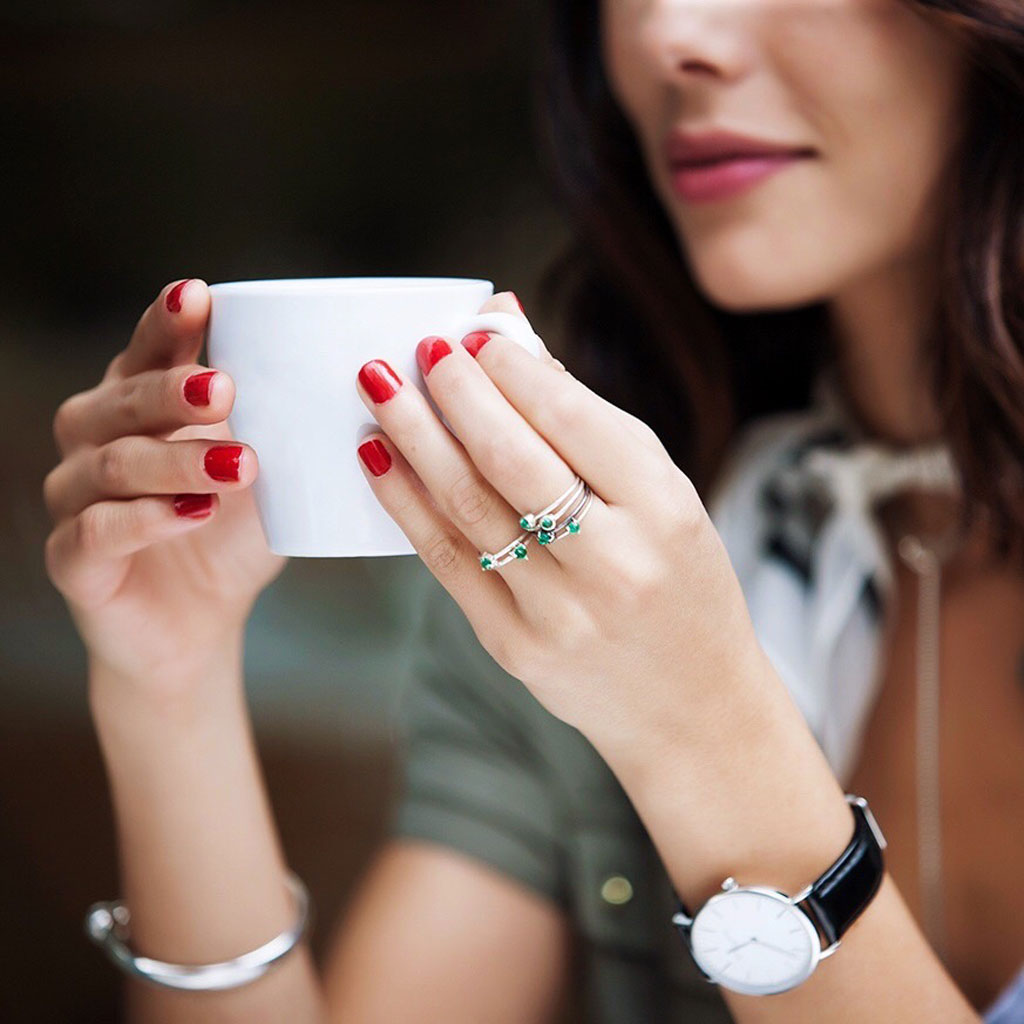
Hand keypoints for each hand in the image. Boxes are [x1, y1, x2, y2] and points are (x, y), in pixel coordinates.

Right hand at [43, 279, 285, 692]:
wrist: (197, 622)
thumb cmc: (230, 536)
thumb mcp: (266, 476)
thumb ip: (282, 431)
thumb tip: (358, 383)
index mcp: (139, 408)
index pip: (145, 353)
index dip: (166, 324)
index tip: (200, 296)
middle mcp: (95, 442)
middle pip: (122, 403)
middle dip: (173, 392)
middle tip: (225, 389)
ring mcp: (75, 500)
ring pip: (112, 466)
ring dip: (176, 462)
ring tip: (238, 464)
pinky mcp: (72, 560)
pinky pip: (97, 532)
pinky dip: (147, 520)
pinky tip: (194, 512)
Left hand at [354, 291, 765, 753]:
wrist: (692, 706)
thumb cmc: (682, 584)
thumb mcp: (666, 497)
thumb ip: (590, 423)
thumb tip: (513, 343)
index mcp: (663, 510)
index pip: (573, 419)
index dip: (513, 369)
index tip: (473, 334)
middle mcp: (613, 562)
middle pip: (511, 459)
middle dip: (456, 392)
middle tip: (419, 348)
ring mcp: (559, 611)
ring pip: (468, 506)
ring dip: (414, 437)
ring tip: (378, 387)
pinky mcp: (515, 646)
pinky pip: (447, 561)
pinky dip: (406, 504)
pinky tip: (379, 460)